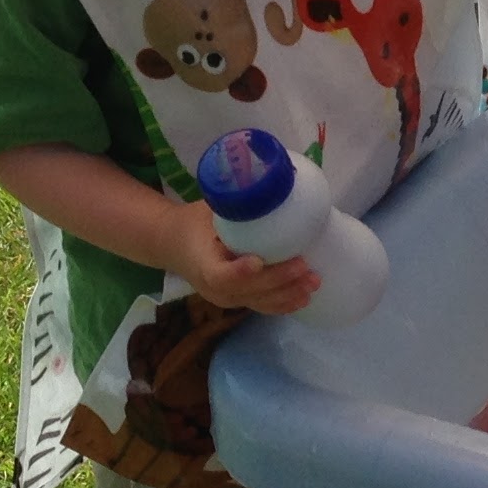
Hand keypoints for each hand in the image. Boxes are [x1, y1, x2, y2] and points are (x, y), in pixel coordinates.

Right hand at [170, 207, 316, 314]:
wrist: (175, 245)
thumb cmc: (195, 222)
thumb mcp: (209, 209)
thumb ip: (235, 202)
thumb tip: (270, 182)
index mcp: (202, 262)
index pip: (220, 275)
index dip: (239, 272)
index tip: (258, 261)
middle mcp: (213, 287)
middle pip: (247, 291)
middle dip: (278, 281)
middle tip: (304, 266)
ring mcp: (226, 298)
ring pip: (258, 302)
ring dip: (287, 295)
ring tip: (313, 282)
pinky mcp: (237, 300)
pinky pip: (261, 306)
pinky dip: (283, 303)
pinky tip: (304, 297)